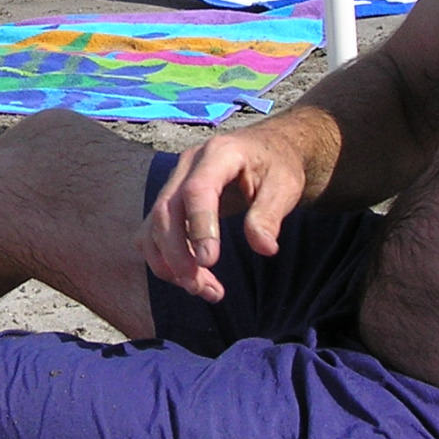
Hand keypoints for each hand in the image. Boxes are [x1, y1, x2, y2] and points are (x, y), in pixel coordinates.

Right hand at [136, 116, 322, 301]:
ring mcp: (174, 181)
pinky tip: (190, 277)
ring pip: (154, 226)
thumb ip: (271, 215)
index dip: (199, 227)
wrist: (266, 149)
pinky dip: (164, 258)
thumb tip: (264, 248)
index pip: (197, 190)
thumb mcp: (285, 186)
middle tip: (202, 288)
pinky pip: (152, 232)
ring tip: (203, 289)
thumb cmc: (276, 166)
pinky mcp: (169, 199)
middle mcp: (188, 165)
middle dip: (178, 256)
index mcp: (219, 154)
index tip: (210, 262)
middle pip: (165, 211)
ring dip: (169, 263)